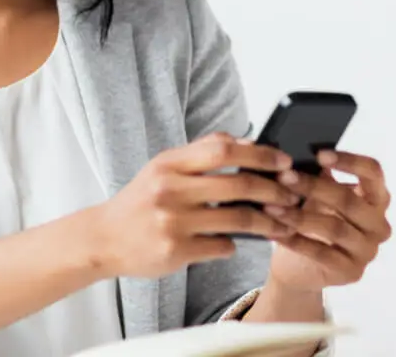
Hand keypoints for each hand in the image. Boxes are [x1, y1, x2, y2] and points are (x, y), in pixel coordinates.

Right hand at [92, 132, 303, 278]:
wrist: (104, 237)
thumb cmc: (140, 200)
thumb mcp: (162, 168)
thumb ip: (200, 154)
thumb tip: (246, 143)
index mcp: (168, 164)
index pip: (223, 149)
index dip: (259, 153)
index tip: (283, 161)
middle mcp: (170, 190)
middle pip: (238, 184)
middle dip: (273, 190)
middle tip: (291, 195)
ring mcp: (173, 222)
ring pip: (238, 220)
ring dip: (267, 222)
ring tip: (281, 223)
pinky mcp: (176, 252)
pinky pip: (223, 247)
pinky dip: (234, 244)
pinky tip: (234, 242)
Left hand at [265, 150, 392, 291]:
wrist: (299, 268)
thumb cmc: (310, 221)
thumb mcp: (314, 196)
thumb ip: (317, 175)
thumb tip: (299, 151)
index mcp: (375, 199)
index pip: (373, 173)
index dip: (349, 161)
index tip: (320, 154)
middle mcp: (378, 225)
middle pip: (349, 201)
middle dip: (313, 187)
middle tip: (283, 176)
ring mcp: (367, 251)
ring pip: (334, 227)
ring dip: (299, 215)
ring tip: (270, 206)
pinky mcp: (351, 272)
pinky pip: (321, 253)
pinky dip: (294, 240)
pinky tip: (273, 230)